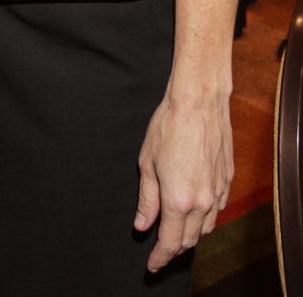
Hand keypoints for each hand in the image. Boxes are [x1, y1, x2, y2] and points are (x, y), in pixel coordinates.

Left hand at [134, 91, 232, 271]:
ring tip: (176, 231)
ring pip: (205, 227)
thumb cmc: (168, 126)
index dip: (160, 258)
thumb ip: (147, 199)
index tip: (152, 265)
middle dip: (174, 249)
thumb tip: (142, 225)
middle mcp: (201, 202)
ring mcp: (217, 192)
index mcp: (178, 200)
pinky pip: (216, 209)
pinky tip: (194, 209)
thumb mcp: (147, 162)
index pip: (171, 243)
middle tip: (160, 250)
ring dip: (191, 234)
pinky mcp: (227, 180)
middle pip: (190, 239)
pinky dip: (204, 217)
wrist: (198, 103)